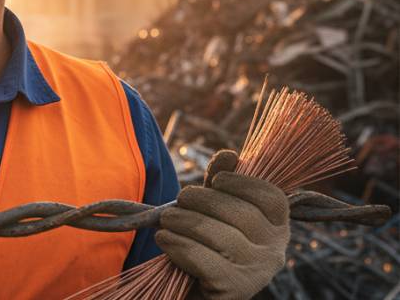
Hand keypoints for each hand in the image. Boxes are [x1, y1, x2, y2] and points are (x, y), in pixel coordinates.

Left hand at [156, 150, 289, 299]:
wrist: (195, 288)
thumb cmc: (208, 243)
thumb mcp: (217, 212)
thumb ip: (222, 185)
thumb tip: (229, 155)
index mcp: (277, 227)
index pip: (270, 197)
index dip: (242, 182)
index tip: (215, 180)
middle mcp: (275, 251)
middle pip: (238, 213)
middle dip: (200, 200)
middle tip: (179, 200)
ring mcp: (257, 273)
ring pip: (217, 234)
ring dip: (182, 221)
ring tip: (166, 220)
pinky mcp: (235, 289)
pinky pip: (202, 258)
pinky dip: (177, 244)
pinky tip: (165, 239)